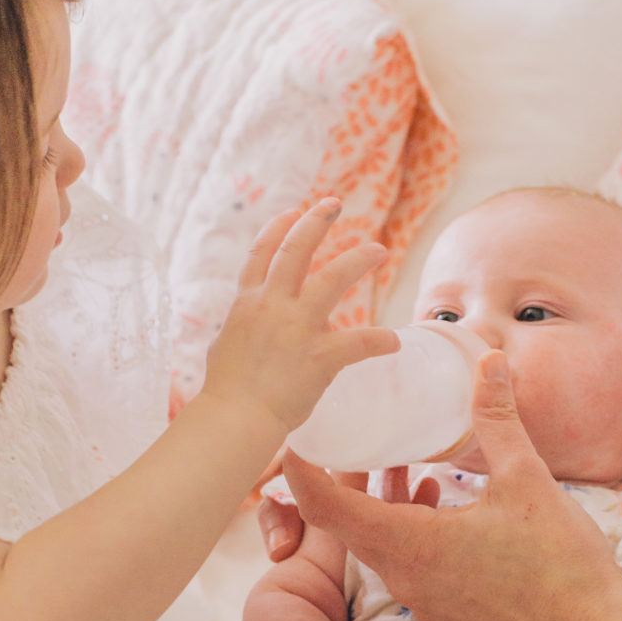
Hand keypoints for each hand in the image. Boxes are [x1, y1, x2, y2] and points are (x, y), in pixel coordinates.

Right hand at [200, 199, 396, 439]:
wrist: (234, 417)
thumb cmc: (227, 390)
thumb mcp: (227, 345)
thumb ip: (247, 327)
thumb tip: (257, 325)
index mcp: (248, 303)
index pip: (262, 255)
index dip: (278, 229)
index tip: (293, 212)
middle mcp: (272, 305)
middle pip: (295, 250)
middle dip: (316, 222)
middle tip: (334, 204)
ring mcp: (297, 328)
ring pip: (332, 279)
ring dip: (357, 260)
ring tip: (377, 249)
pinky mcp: (319, 355)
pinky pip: (358, 342)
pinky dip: (379, 341)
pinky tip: (394, 341)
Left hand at [281, 352, 621, 620]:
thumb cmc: (560, 563)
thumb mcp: (528, 479)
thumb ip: (497, 419)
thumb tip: (487, 361)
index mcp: (411, 545)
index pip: (326, 509)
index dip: (301, 471)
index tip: (294, 434)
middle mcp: (404, 577)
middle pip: (345, 524)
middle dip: (341, 475)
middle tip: (345, 430)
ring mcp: (423, 598)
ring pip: (377, 542)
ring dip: (377, 500)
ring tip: (395, 454)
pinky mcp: (443, 607)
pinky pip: (403, 560)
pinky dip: (404, 524)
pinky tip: (436, 494)